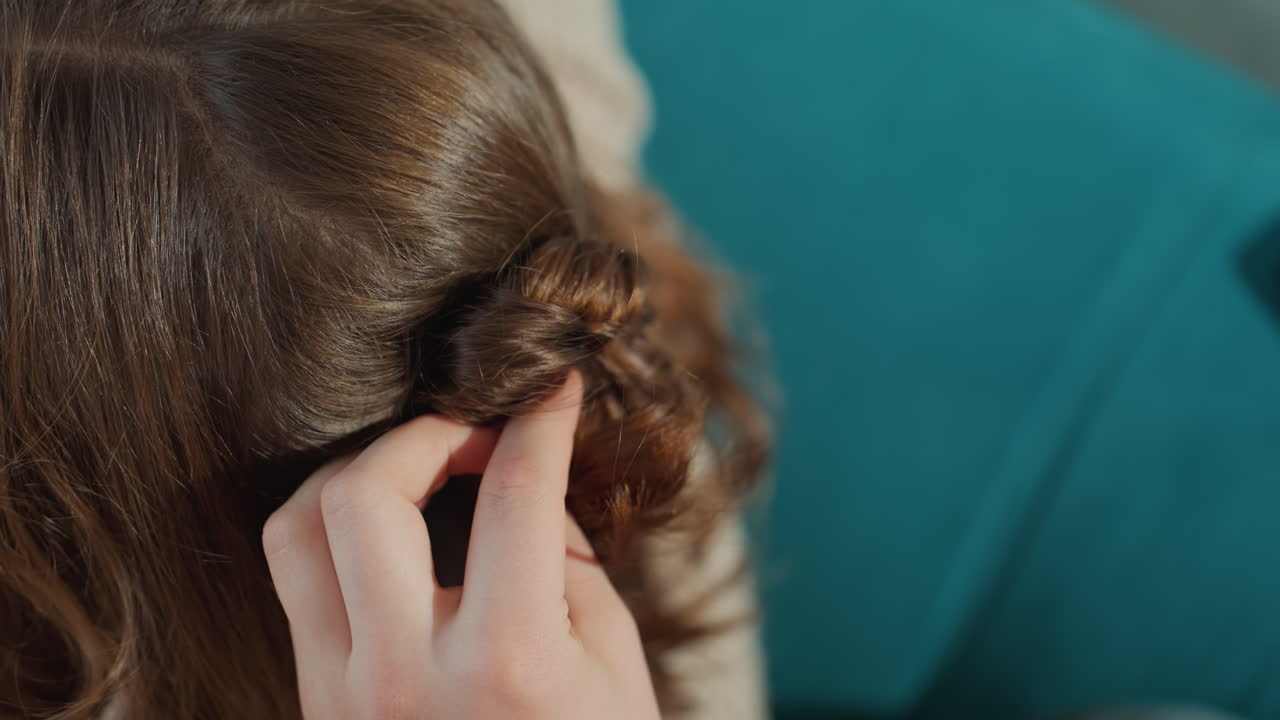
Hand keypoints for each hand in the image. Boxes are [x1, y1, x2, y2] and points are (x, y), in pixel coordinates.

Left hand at [263, 373, 660, 718]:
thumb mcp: (614, 664)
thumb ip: (568, 562)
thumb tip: (527, 483)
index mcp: (506, 663)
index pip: (516, 493)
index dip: (540, 420)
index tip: (550, 387)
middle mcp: (405, 676)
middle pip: (363, 493)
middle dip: (425, 433)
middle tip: (476, 431)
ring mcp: (345, 696)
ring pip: (296, 532)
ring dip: (356, 474)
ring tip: (418, 469)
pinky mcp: (317, 705)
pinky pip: (298, 585)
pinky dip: (336, 532)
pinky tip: (391, 531)